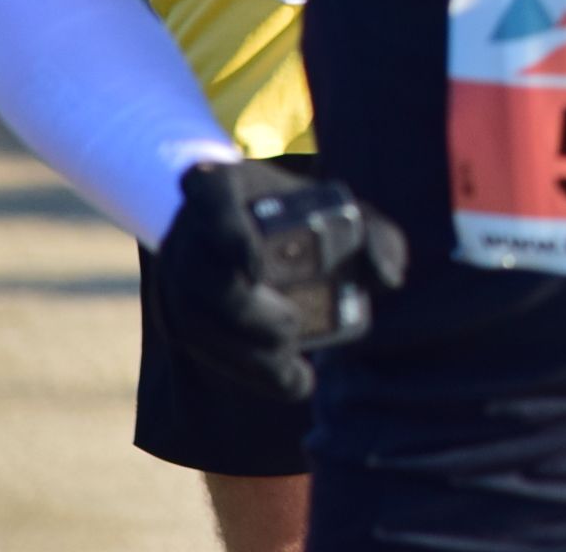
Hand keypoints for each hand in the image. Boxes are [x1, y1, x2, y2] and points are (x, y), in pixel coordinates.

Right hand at [153, 160, 406, 401]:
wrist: (253, 224)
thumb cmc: (308, 215)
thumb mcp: (348, 213)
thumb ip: (377, 237)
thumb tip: (389, 278)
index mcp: (224, 184)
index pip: (210, 196)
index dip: (227, 232)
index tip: (256, 267)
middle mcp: (191, 225)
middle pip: (201, 274)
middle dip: (245, 313)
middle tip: (292, 330)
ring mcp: (176, 267)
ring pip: (193, 318)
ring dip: (242, 353)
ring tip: (293, 368)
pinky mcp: (176, 307)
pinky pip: (196, 343)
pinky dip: (241, 368)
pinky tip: (285, 381)